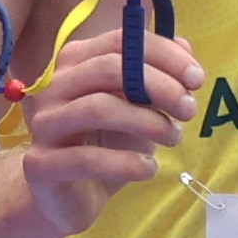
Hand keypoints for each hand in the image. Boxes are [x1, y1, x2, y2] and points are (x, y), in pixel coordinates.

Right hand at [18, 28, 201, 237]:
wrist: (71, 197)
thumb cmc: (106, 145)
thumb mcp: (139, 107)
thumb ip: (159, 75)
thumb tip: (184, 46)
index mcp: (76, 62)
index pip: (120, 41)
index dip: (164, 54)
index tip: (196, 78)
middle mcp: (54, 86)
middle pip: (109, 68)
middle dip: (159, 86)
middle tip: (189, 109)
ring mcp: (44, 124)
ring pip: (99, 107)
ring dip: (148, 122)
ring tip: (172, 138)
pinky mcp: (41, 164)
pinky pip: (87, 159)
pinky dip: (127, 163)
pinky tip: (148, 169)